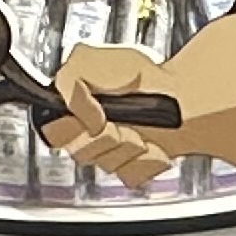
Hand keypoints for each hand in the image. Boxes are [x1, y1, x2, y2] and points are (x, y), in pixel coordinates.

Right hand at [44, 43, 182, 183]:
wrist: (181, 94)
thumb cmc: (141, 74)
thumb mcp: (89, 59)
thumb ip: (67, 81)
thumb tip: (74, 111)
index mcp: (71, 109)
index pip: (53, 133)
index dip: (73, 129)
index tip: (96, 118)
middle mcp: (87, 133)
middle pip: (80, 153)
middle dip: (106, 137)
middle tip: (124, 122)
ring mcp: (109, 153)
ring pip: (106, 165)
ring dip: (129, 145)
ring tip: (144, 128)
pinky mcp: (131, 168)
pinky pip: (130, 176)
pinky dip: (147, 160)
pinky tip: (154, 144)